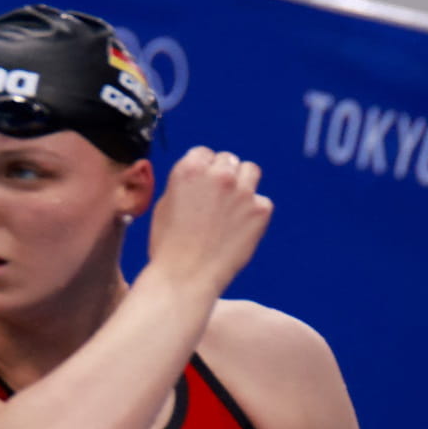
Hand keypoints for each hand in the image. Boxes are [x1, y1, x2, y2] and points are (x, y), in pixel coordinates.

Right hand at [146, 147, 272, 295]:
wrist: (186, 275)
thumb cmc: (169, 245)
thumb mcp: (165, 204)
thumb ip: (184, 185)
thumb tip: (199, 181)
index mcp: (189, 169)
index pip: (204, 153)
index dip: (202, 168)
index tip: (202, 182)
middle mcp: (218, 175)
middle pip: (228, 159)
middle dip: (222, 173)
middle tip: (217, 196)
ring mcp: (243, 191)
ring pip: (250, 171)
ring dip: (242, 182)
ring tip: (233, 204)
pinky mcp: (261, 210)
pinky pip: (262, 201)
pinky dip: (253, 211)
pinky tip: (239, 228)